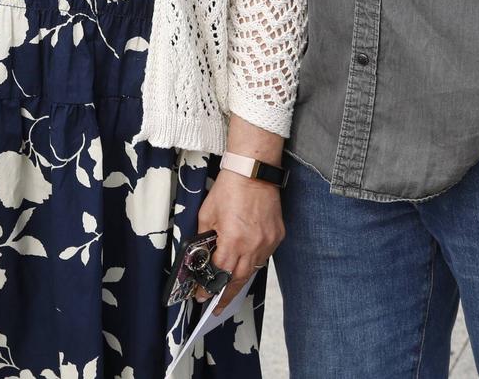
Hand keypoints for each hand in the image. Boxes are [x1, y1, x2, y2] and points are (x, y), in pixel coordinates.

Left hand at [194, 165, 282, 311]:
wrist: (253, 171)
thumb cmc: (229, 189)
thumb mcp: (207, 213)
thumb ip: (205, 237)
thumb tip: (202, 255)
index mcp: (233, 240)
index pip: (221, 273)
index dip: (210, 287)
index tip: (202, 296)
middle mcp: (253, 245)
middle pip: (239, 279)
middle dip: (227, 295)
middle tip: (217, 307)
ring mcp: (268, 242)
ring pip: (253, 270)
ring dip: (240, 280)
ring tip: (229, 291)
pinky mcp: (277, 236)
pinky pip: (264, 256)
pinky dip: (253, 262)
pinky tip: (244, 265)